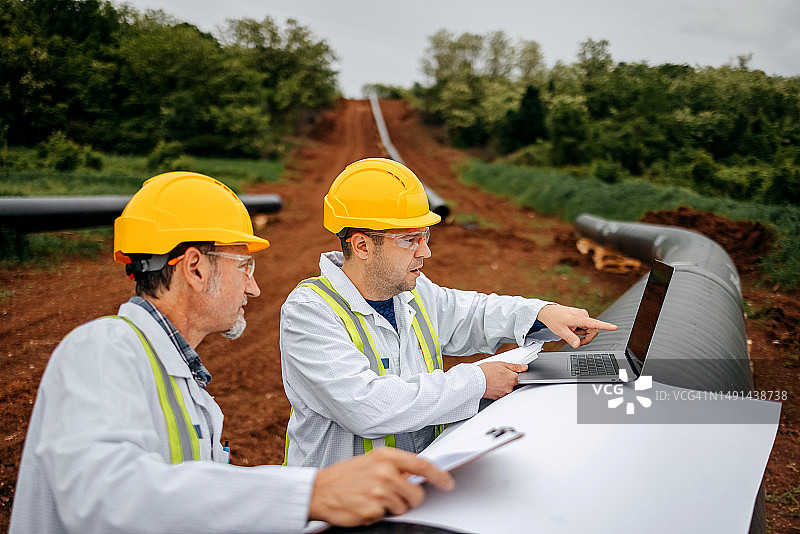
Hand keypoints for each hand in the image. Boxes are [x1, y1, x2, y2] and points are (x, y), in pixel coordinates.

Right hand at [308, 448, 453, 525]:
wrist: (318, 491)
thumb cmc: (343, 477)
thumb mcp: (369, 462)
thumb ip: (393, 466)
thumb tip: (416, 475)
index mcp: (385, 457)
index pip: (421, 465)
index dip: (439, 475)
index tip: (447, 482)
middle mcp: (384, 472)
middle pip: (417, 493)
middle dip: (409, 498)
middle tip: (392, 495)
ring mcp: (379, 492)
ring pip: (403, 507)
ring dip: (392, 506)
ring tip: (373, 498)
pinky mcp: (373, 510)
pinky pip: (387, 516)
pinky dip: (378, 514)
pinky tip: (365, 505)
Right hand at [477, 361, 527, 399]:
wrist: (475, 379)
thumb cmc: (486, 371)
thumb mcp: (502, 364)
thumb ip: (515, 366)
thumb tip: (524, 367)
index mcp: (513, 378)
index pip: (520, 377)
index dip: (515, 374)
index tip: (510, 372)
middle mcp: (509, 388)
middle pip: (513, 383)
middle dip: (508, 379)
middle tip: (499, 373)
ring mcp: (503, 393)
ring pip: (506, 388)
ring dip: (502, 384)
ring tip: (494, 378)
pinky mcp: (496, 397)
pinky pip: (499, 392)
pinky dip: (497, 388)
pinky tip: (492, 383)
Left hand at [536, 304, 617, 348]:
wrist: (548, 311)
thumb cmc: (554, 319)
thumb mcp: (560, 331)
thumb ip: (570, 338)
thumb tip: (577, 345)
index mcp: (580, 318)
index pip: (595, 324)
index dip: (606, 326)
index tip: (615, 327)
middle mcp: (583, 315)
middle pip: (593, 331)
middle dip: (586, 338)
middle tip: (575, 341)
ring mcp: (583, 315)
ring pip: (589, 329)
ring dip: (581, 334)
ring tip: (570, 331)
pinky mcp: (581, 316)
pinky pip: (585, 326)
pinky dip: (579, 330)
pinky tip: (571, 328)